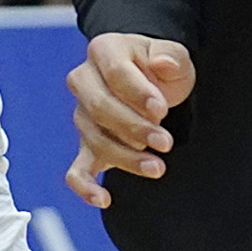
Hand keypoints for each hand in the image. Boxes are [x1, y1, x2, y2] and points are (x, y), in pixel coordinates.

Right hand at [65, 33, 194, 205]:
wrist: (150, 81)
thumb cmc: (160, 67)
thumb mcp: (173, 54)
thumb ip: (170, 56)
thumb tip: (162, 63)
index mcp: (104, 51)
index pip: (115, 72)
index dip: (137, 93)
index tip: (161, 109)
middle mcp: (84, 81)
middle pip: (100, 108)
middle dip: (134, 129)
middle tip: (165, 141)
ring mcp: (82, 115)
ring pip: (95, 140)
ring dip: (126, 158)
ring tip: (157, 168)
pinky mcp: (87, 145)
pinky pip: (77, 169)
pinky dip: (85, 187)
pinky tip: (103, 199)